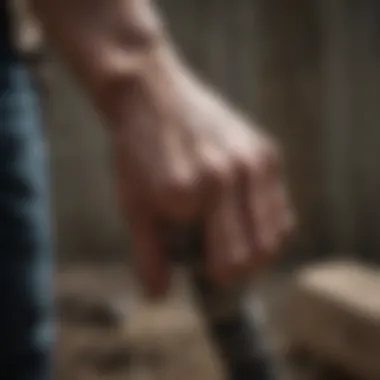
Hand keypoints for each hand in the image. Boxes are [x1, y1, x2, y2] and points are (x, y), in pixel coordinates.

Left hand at [109, 48, 294, 297]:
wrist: (152, 95)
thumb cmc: (139, 151)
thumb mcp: (133, 205)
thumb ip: (148, 254)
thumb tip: (159, 296)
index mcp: (189, 193)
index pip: (225, 265)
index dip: (212, 274)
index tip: (202, 268)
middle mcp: (228, 175)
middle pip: (258, 255)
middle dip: (238, 267)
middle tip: (217, 257)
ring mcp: (253, 160)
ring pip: (276, 234)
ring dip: (256, 249)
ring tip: (230, 236)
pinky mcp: (267, 150)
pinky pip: (282, 207)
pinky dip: (268, 224)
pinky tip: (245, 216)